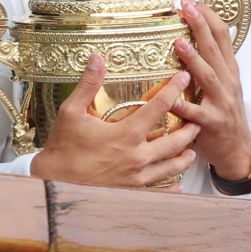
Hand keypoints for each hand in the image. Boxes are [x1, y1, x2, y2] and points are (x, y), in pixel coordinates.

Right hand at [31, 54, 198, 188]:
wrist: (52, 184)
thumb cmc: (62, 149)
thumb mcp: (71, 112)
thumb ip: (88, 84)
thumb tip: (97, 58)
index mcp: (126, 134)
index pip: (158, 107)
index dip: (173, 89)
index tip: (184, 79)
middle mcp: (137, 157)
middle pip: (175, 140)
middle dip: (189, 129)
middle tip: (198, 119)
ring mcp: (136, 177)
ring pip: (171, 167)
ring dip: (184, 156)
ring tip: (192, 150)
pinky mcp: (131, 193)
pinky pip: (159, 191)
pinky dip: (172, 187)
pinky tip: (179, 184)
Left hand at [173, 0, 250, 179]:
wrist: (237, 150)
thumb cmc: (225, 115)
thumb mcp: (225, 85)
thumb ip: (213, 63)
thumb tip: (200, 36)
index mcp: (229, 71)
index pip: (222, 36)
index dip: (209, 17)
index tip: (192, 2)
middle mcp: (227, 82)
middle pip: (215, 49)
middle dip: (201, 26)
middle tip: (187, 8)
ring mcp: (221, 102)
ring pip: (207, 76)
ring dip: (194, 59)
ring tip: (179, 42)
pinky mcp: (211, 123)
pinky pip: (196, 112)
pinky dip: (183, 104)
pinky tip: (171, 97)